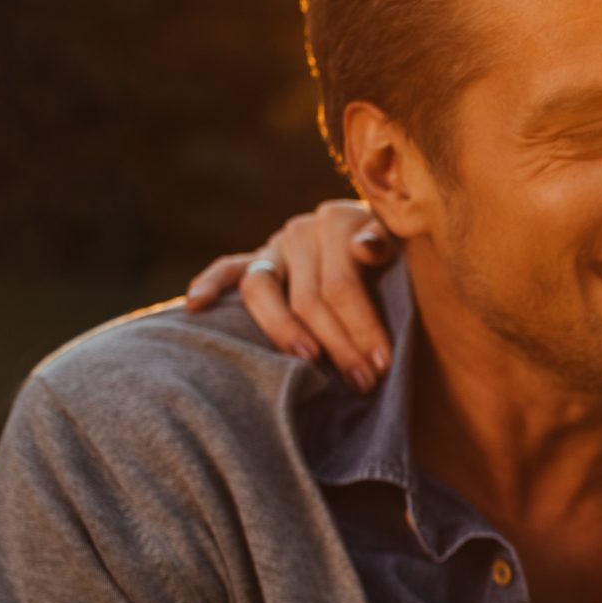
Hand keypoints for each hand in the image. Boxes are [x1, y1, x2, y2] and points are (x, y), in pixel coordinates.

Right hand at [184, 198, 398, 390]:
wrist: (381, 240)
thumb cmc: (399, 259)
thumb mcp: (405, 249)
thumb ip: (388, 245)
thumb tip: (366, 247)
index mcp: (339, 220)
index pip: (343, 284)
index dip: (363, 328)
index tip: (383, 365)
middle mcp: (302, 230)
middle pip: (309, 296)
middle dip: (339, 344)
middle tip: (362, 382)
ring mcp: (274, 247)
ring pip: (263, 291)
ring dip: (283, 331)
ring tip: (307, 361)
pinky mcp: (254, 260)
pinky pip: (227, 269)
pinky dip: (209, 284)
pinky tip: (196, 305)